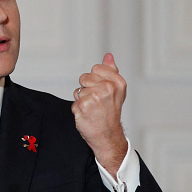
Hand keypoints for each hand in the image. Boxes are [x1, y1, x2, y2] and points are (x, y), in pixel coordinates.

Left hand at [72, 53, 127, 175]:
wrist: (108, 135)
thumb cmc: (111, 113)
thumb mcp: (116, 90)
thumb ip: (111, 71)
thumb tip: (108, 55)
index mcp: (117, 82)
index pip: (96, 68)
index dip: (96, 80)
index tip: (103, 91)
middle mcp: (107, 88)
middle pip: (84, 78)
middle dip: (87, 89)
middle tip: (97, 102)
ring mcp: (95, 97)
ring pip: (79, 89)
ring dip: (82, 99)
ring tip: (93, 109)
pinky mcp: (83, 106)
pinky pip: (74, 100)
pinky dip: (78, 108)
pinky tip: (87, 115)